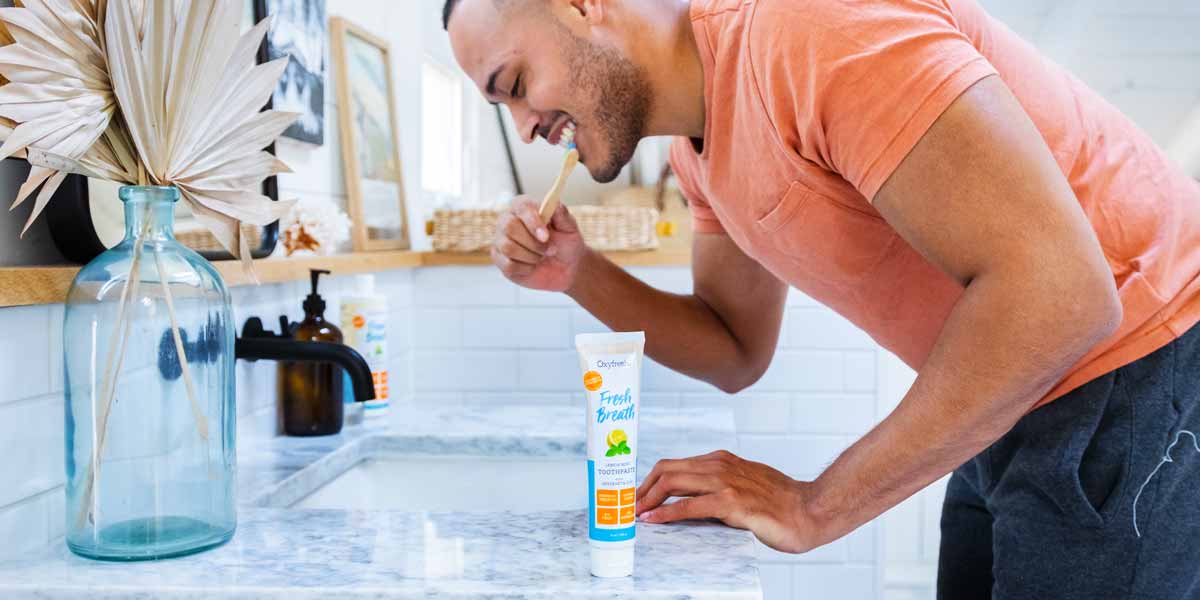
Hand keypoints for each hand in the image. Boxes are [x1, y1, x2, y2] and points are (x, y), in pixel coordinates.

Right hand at [491, 197, 586, 291]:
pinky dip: (526, 268)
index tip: (546, 236)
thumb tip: (556, 203)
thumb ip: (563, 215)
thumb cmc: (566, 243)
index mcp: (524, 207)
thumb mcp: (570, 228)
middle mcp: (507, 220)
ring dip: (532, 256)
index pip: (521, 207)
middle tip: (551, 250)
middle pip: (509, 227)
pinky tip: (533, 266)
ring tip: (542, 256)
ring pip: (508, 248)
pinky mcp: (500, 260)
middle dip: (533, 243)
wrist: (565, 268)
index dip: (532, 222)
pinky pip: (509, 265)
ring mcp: (501, 240)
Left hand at [635, 450, 830, 553]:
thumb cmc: (779, 503)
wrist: (810, 510)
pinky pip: (690, 506)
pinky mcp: (732, 502)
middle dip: (642, 490)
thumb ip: (718, 488)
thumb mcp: (743, 486)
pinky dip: (667, 514)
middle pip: (667, 470)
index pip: (674, 465)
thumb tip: (689, 503)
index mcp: (721, 460)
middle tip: (629, 508)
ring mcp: (726, 482)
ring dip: (648, 500)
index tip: (636, 498)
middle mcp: (720, 465)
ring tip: (634, 515)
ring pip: (673, 483)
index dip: (649, 481)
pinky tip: (653, 521)